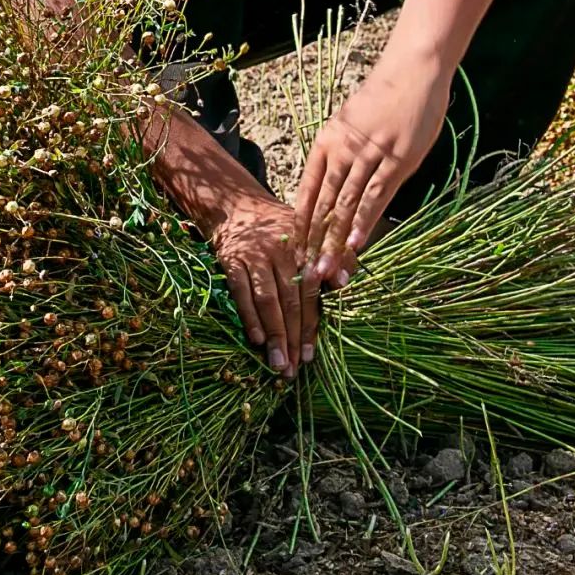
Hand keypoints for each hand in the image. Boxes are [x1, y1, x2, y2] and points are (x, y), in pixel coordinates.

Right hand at [211, 194, 318, 377]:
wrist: (235, 205)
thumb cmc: (279, 227)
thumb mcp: (309, 232)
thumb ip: (332, 255)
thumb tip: (343, 284)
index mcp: (304, 247)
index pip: (311, 291)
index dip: (312, 324)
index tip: (312, 354)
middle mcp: (281, 251)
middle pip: (290, 301)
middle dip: (294, 338)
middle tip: (295, 369)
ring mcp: (255, 256)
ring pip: (268, 300)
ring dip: (274, 335)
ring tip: (279, 364)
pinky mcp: (231, 260)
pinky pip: (241, 292)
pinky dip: (249, 316)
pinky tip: (256, 339)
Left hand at [295, 64, 450, 284]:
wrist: (411, 71)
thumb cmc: (382, 98)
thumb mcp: (350, 123)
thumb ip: (339, 154)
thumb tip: (331, 190)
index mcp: (327, 140)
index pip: (307, 189)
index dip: (300, 223)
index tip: (293, 251)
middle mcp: (342, 149)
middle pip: (324, 204)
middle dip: (314, 242)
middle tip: (306, 274)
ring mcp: (369, 155)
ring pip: (347, 206)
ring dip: (337, 241)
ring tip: (327, 270)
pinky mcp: (397, 160)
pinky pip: (376, 196)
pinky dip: (365, 222)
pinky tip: (357, 244)